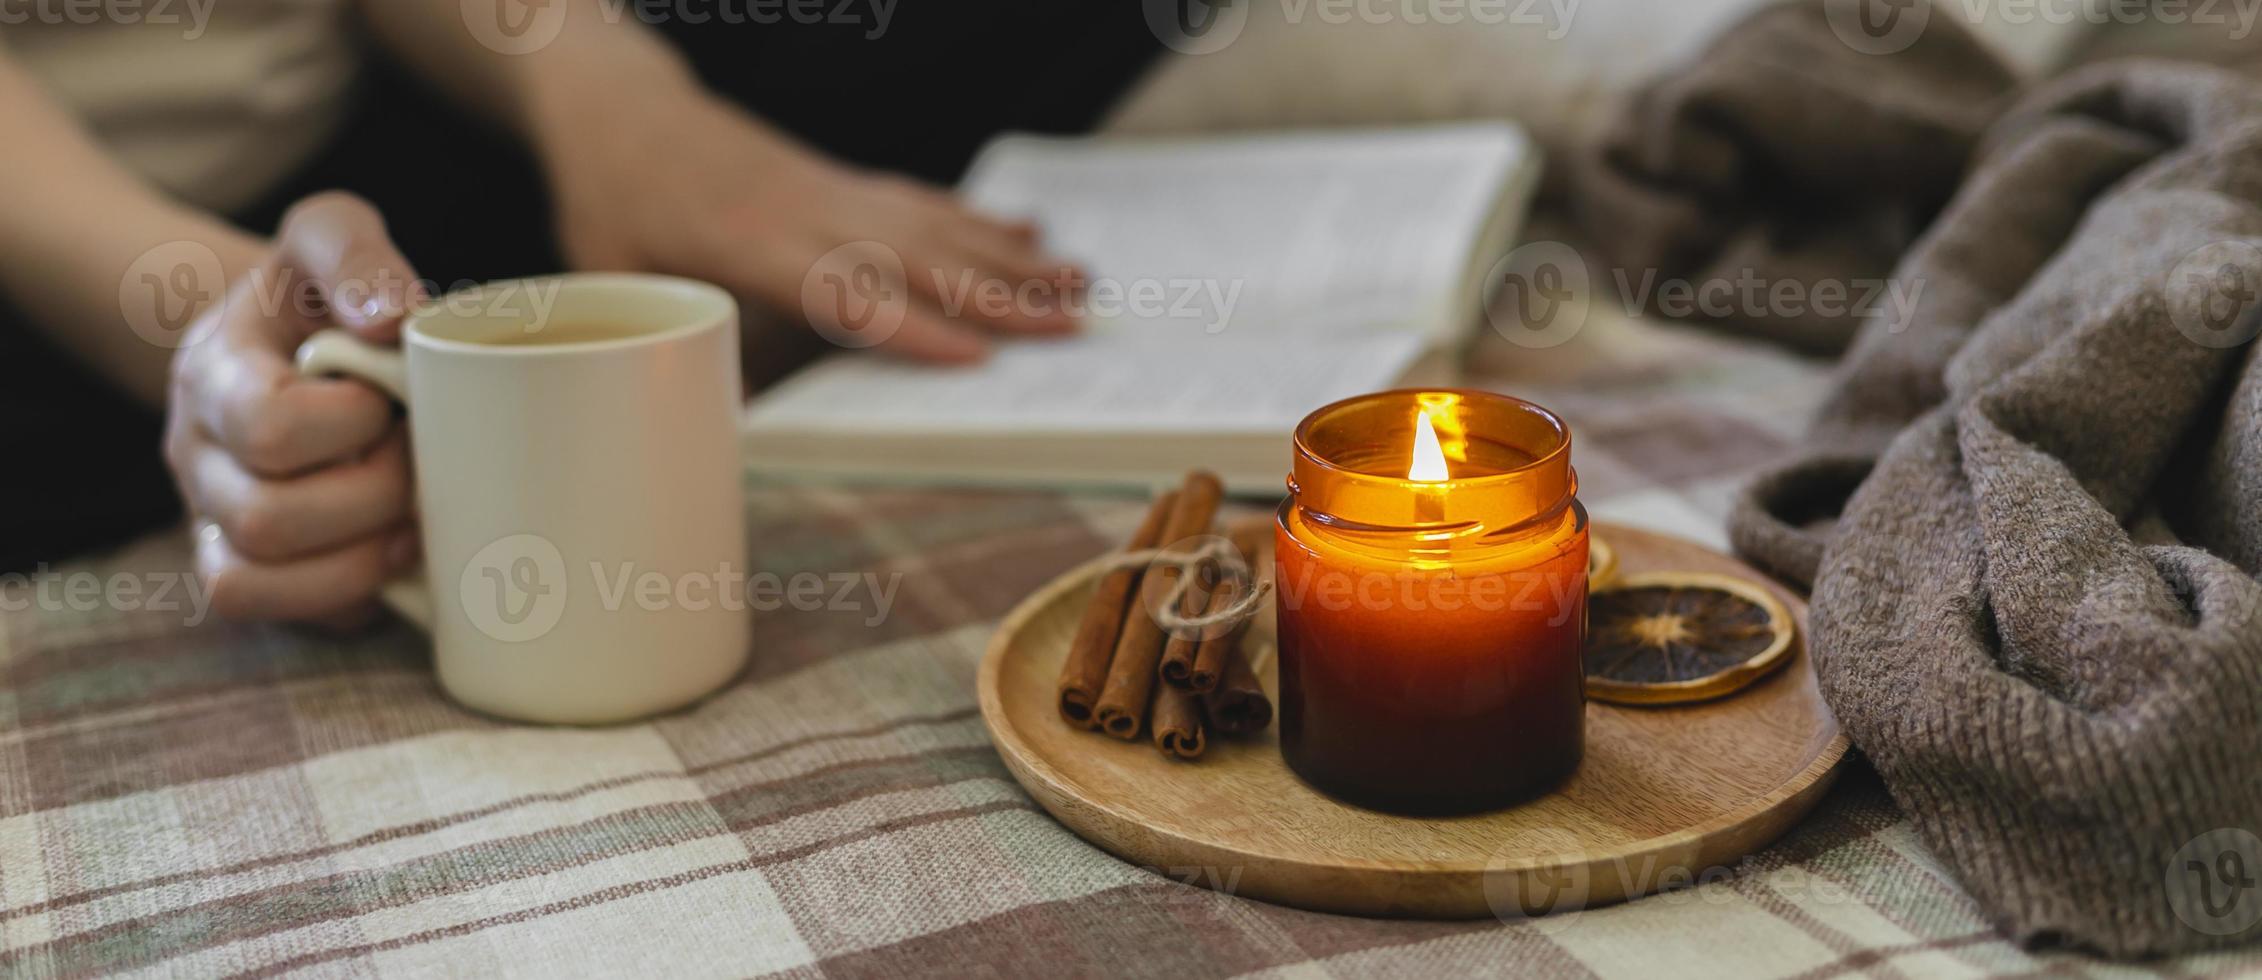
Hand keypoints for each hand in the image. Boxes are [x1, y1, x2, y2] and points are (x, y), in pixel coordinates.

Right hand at [163, 193, 421, 623]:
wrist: (283, 337)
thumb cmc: (317, 293)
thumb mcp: (330, 237)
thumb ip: (353, 253)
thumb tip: (392, 318)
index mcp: (215, 372)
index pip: (271, 425)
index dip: (353, 425)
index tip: (395, 399)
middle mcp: (197, 453)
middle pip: (266, 517)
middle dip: (371, 497)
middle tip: (421, 461)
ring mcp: (211, 515)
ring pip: (254, 578)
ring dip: (357, 558)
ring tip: (414, 517)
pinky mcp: (244, 565)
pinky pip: (264, 610)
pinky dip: (337, 594)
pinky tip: (391, 556)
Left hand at [538, 89, 1081, 363]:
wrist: (623, 115)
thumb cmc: (612, 208)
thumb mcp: (614, 280)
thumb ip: (670, 345)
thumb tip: (714, 423)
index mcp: (748, 244)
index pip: (842, 289)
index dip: (909, 327)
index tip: (975, 358)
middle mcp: (808, 213)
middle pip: (917, 257)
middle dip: (1000, 296)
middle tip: (1070, 328)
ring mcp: (835, 191)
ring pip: (938, 225)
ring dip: (1014, 258)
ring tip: (1081, 283)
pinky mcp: (845, 180)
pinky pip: (925, 201)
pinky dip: (983, 218)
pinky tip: (1031, 231)